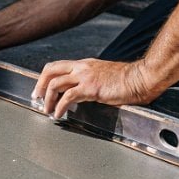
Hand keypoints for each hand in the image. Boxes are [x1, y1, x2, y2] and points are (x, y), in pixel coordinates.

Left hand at [32, 58, 159, 118]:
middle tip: (37, 99)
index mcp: (84, 64)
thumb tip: (82, 92)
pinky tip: (59, 114)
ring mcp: (85, 76)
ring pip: (55, 84)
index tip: (40, 89)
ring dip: (48, 99)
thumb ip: (91, 81)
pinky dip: (60, 107)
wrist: (140, 78)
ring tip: (48, 110)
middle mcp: (82, 67)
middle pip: (50, 71)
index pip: (57, 66)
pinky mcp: (90, 88)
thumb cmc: (128, 80)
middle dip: (40, 85)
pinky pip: (68, 97)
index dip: (45, 77)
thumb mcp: (104, 76)